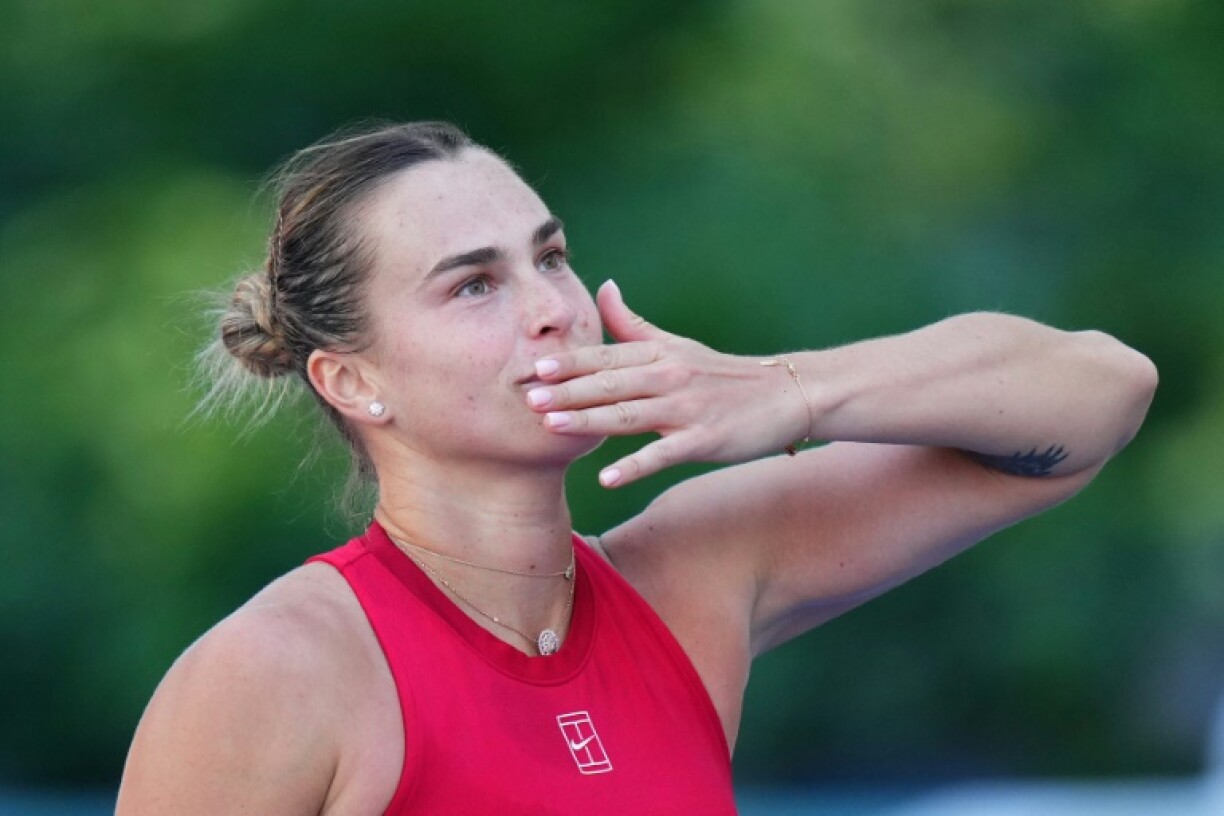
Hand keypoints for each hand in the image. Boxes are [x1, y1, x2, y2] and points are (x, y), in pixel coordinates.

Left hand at [527, 280, 806, 486]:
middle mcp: (669, 376)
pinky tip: (607, 479)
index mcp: (659, 354)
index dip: (570, 362)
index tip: (533, 365)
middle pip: (610, 383)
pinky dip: (636, 466)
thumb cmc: (724, 374)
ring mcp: (687, 408)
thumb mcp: (677, 344)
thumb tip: (604, 285)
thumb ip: (633, 322)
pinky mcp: (705, 439)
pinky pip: (664, 454)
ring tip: (552, 426)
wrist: (787, 394)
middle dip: (567, 390)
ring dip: (589, 420)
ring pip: (629, 414)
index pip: (606, 357)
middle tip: (527, 396)